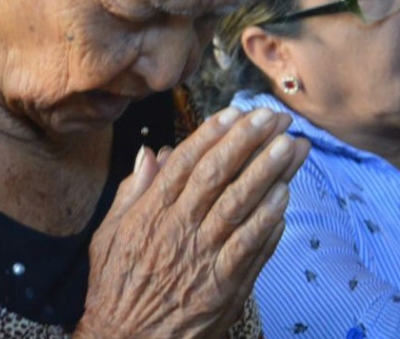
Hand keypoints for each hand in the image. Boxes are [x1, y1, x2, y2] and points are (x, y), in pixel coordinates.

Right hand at [76, 108, 309, 338]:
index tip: (235, 112)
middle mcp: (177, 231)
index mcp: (150, 214)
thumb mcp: (109, 235)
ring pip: (238, 206)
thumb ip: (132, 192)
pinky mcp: (223, 287)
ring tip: (290, 146)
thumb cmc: (116, 288)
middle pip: (217, 177)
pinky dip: (268, 221)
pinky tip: (285, 196)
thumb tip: (153, 153)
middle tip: (272, 117)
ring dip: (267, 173)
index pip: (185, 164)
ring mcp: (202, 259)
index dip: (212, 135)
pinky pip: (249, 248)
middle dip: (247, 142)